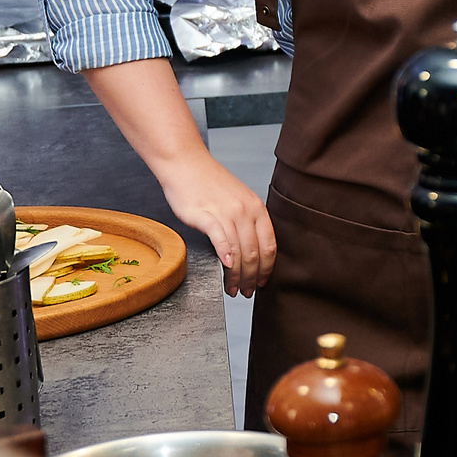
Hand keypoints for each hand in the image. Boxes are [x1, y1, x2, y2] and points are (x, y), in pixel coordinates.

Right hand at [152, 154, 276, 296]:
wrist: (186, 164)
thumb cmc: (209, 184)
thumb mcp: (238, 201)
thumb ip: (246, 223)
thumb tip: (250, 252)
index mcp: (257, 209)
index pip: (270, 246)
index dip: (267, 269)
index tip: (262, 283)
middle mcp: (246, 211)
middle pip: (255, 254)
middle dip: (252, 278)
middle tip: (246, 292)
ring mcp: (227, 213)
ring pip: (239, 252)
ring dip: (236, 276)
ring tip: (232, 289)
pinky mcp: (206, 215)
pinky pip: (221, 239)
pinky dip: (225, 256)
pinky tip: (225, 268)